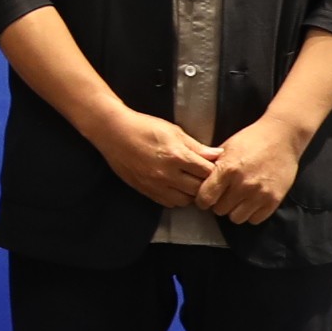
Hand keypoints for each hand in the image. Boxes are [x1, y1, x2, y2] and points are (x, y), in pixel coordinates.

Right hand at [100, 106, 218, 208]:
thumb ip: (197, 147)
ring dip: (191, 193)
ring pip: (185, 200)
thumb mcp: (174, 131)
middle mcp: (167, 174)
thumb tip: (218, 154)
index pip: (208, 172)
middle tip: (204, 177)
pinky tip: (175, 186)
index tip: (214, 167)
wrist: (114, 133)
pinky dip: (176, 197)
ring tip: (190, 182)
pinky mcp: (146, 190)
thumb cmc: (144, 127)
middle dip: (205, 183)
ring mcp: (156, 185)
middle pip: (198, 189)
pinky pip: (168, 203)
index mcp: (177, 156)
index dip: (214, 170)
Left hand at [194, 110, 314, 223]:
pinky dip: (251, 213)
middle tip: (224, 195)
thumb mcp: (226, 148)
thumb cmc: (252, 139)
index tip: (205, 198)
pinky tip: (251, 202)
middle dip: (219, 203)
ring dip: (235, 210)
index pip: (205, 198)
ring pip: (236, 218)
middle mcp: (243, 184)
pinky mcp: (274, 199)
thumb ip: (212, 166)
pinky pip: (255, 219)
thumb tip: (197, 180)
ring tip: (238, 199)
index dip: (202, 200)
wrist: (282, 136)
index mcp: (228, 169)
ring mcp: (260, 194)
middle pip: (220, 210)